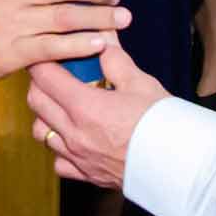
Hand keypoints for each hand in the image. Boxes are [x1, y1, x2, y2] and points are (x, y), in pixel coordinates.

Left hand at [26, 39, 166, 190]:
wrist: (179, 165)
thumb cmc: (163, 124)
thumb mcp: (141, 83)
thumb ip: (115, 61)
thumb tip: (103, 41)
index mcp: (85, 107)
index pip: (45, 77)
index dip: (42, 61)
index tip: (47, 53)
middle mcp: (74, 133)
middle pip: (36, 102)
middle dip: (39, 83)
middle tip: (54, 74)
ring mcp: (77, 156)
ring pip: (40, 132)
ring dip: (45, 115)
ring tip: (62, 106)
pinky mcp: (86, 174)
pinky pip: (58, 161)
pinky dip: (59, 148)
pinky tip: (73, 139)